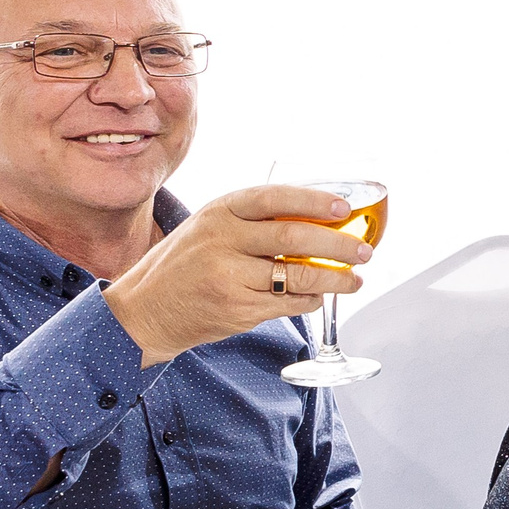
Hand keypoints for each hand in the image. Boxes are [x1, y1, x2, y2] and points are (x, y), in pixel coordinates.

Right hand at [103, 185, 371, 366]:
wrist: (144, 311)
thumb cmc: (185, 265)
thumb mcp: (210, 228)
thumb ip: (253, 221)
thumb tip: (320, 218)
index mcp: (219, 211)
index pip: (274, 198)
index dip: (314, 201)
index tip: (344, 208)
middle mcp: (222, 240)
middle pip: (294, 238)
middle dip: (338, 245)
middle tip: (364, 251)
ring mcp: (228, 277)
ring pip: (298, 276)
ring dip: (335, 279)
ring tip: (355, 280)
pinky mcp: (236, 309)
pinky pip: (288, 304)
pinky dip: (310, 301)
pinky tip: (319, 297)